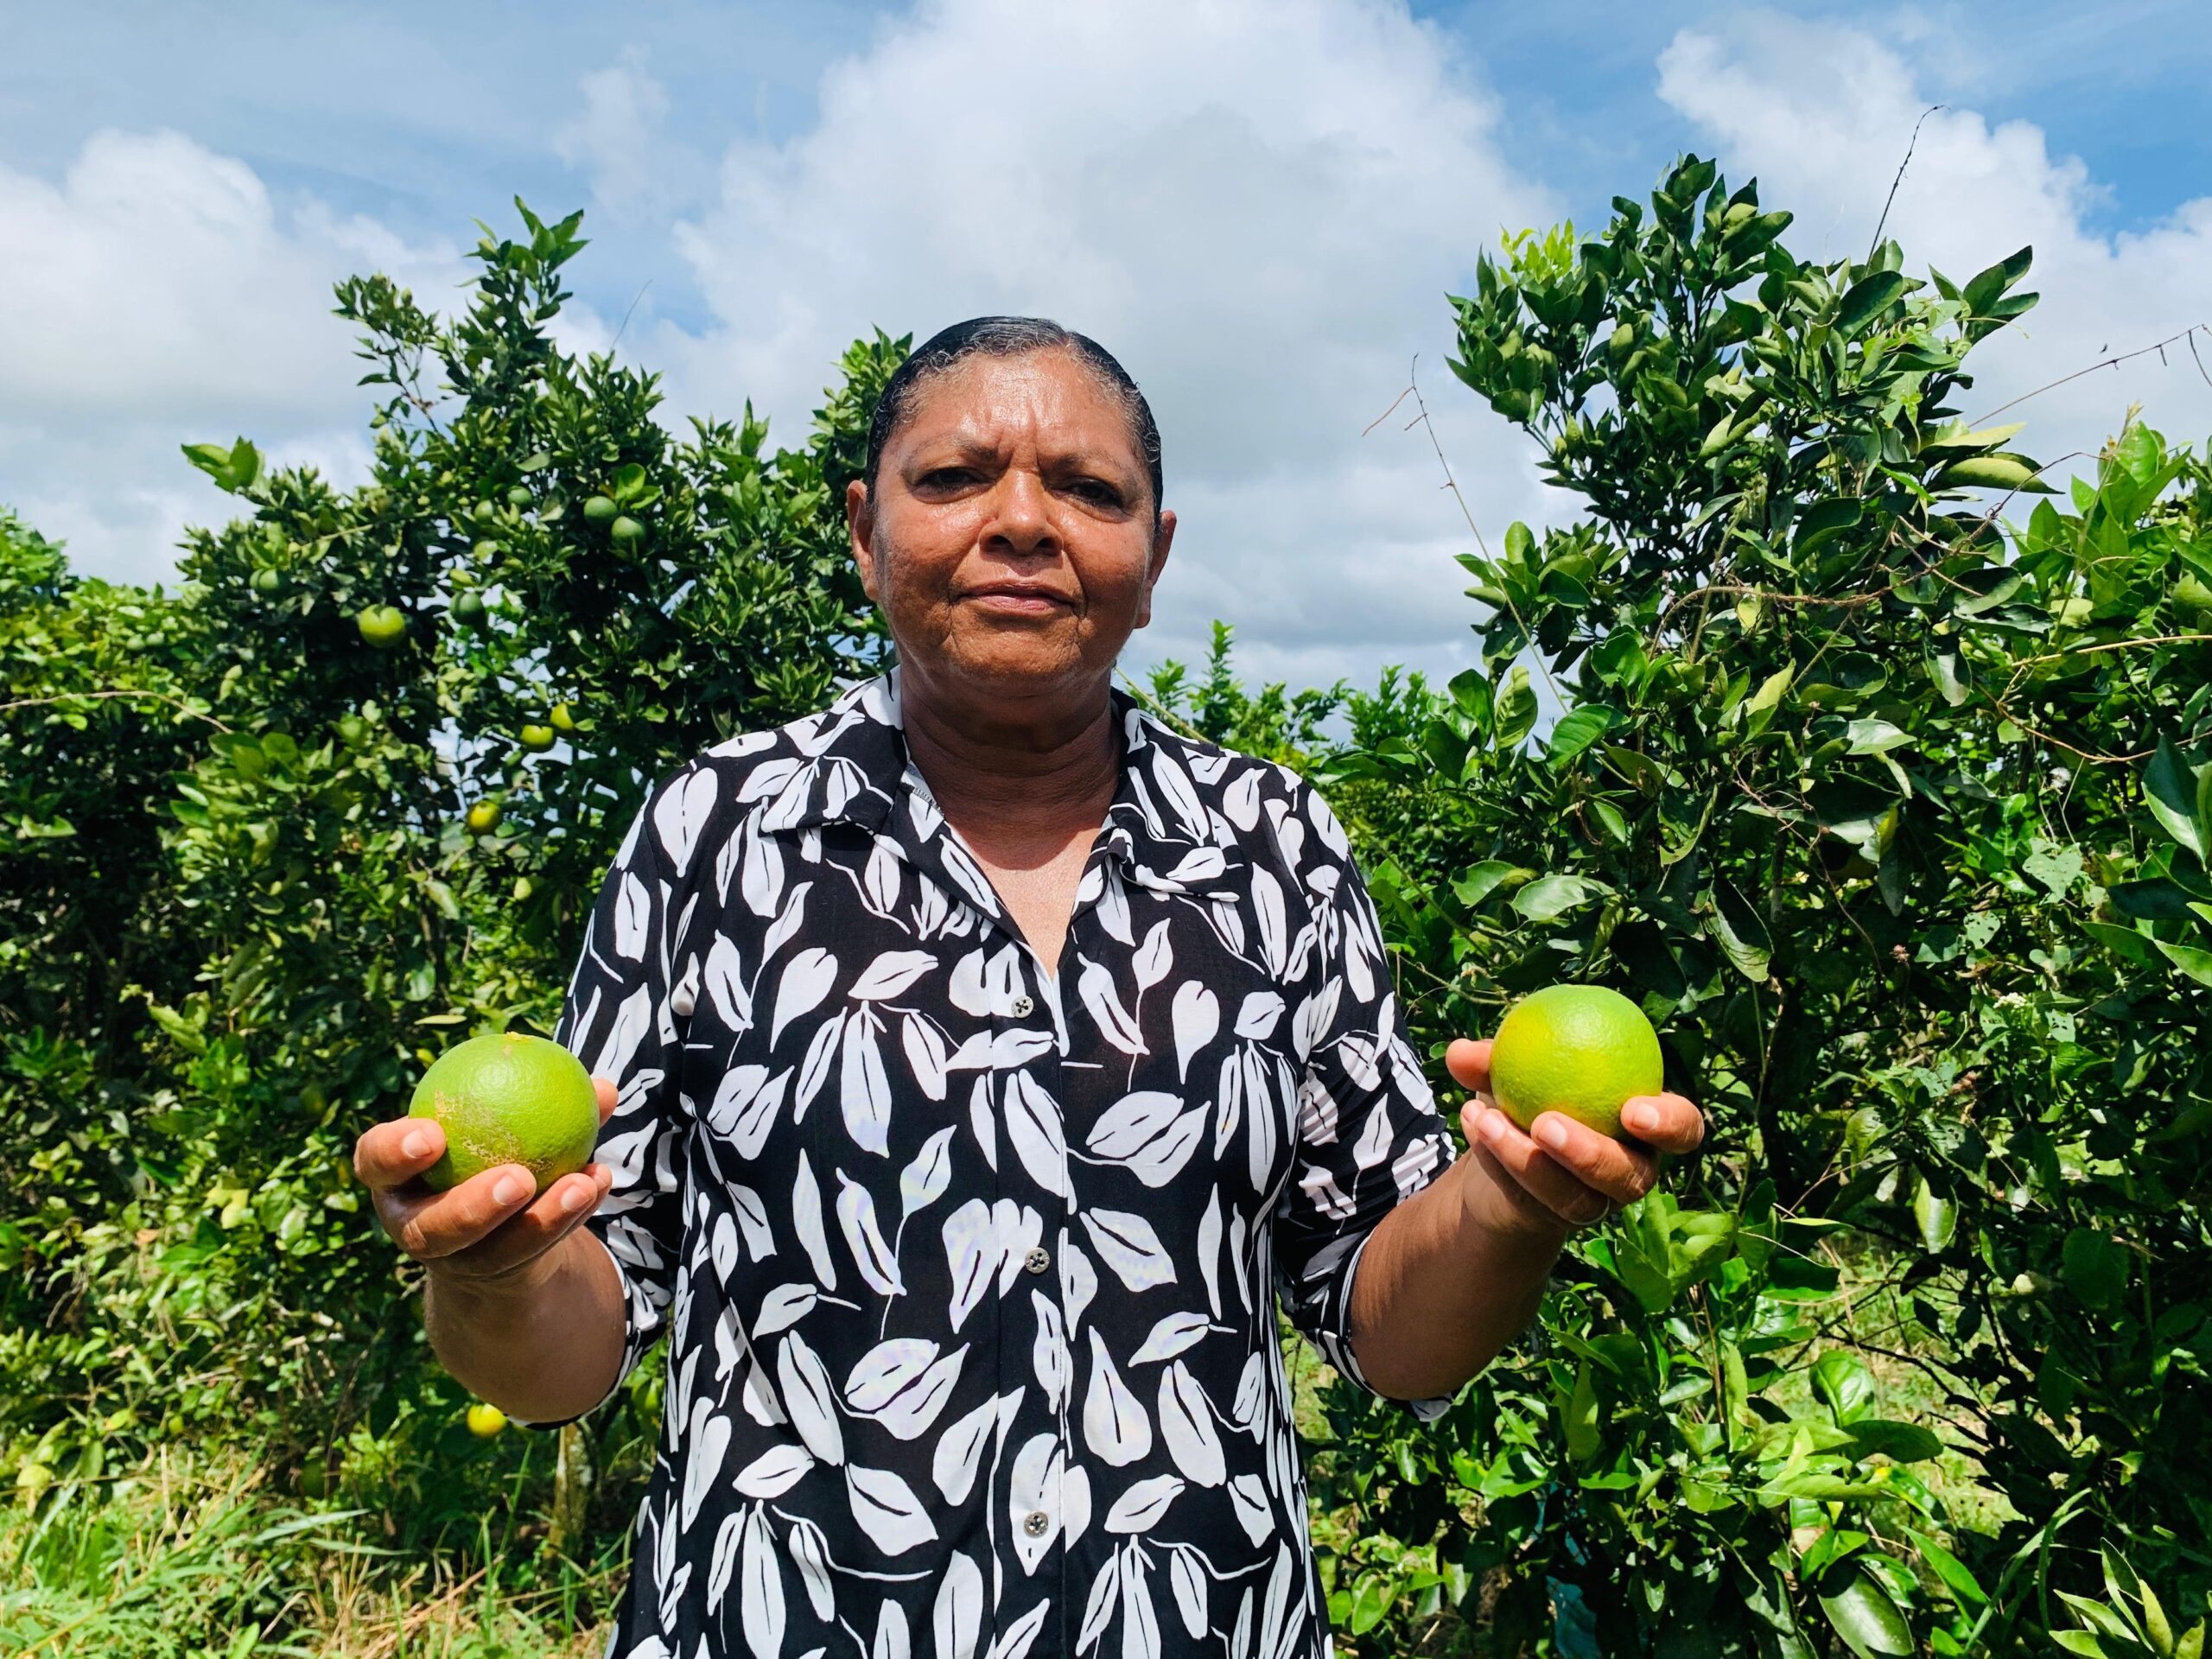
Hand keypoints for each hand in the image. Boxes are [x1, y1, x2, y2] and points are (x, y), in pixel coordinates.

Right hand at [352, 1077, 620, 1283]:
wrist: (497, 1224)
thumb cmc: (492, 1149)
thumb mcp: (503, 1123)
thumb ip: (543, 1098)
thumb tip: (602, 1087)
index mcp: (397, 1176)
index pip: (374, 1161)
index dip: (393, 1151)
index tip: (433, 1134)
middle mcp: (414, 1224)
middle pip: (429, 1228)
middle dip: (469, 1209)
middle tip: (519, 1178)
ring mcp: (453, 1261)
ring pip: (490, 1252)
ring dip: (540, 1220)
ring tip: (579, 1185)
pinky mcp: (493, 1278)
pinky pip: (532, 1253)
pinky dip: (569, 1217)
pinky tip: (598, 1184)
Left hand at [1444, 1038, 1703, 1237]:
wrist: (1499, 1149)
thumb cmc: (1526, 1090)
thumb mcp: (1514, 1067)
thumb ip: (1493, 1059)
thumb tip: (1460, 1052)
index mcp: (1644, 1123)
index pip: (1684, 1128)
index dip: (1670, 1125)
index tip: (1634, 1109)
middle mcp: (1630, 1169)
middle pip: (1631, 1178)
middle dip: (1591, 1155)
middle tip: (1545, 1123)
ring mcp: (1595, 1203)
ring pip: (1575, 1199)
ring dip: (1526, 1160)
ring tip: (1487, 1121)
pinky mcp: (1554, 1223)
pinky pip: (1531, 1201)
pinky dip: (1499, 1163)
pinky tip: (1473, 1127)